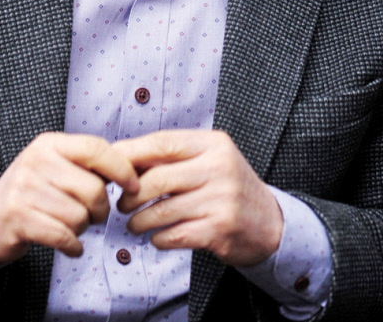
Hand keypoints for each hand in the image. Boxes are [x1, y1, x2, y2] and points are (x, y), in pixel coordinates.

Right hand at [0, 132, 138, 264]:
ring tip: (71, 226)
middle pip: (93, 188)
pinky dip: (73, 246)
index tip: (133, 186)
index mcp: (50, 143)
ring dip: (82, 229)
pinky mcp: (17, 218)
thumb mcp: (55, 166)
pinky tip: (70, 245)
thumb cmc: (33, 192)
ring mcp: (24, 189)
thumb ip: (87, 163)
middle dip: (100, 209)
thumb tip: (133, 167)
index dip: (121, 168)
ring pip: (79, 216)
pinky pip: (63, 236)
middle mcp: (35, 161)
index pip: (96, 148)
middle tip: (92, 215)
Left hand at [114, 129, 282, 266]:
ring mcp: (221, 200)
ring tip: (134, 223)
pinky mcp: (219, 230)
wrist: (270, 223)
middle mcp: (219, 168)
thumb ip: (174, 157)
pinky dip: (158, 238)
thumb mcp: (209, 160)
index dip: (131, 155)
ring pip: (161, 211)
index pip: (162, 143)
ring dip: (139, 221)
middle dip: (130, 194)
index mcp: (213, 144)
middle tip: (121, 203)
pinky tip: (157, 237)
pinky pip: (174, 235)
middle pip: (157, 179)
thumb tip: (124, 158)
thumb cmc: (229, 187)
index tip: (112, 167)